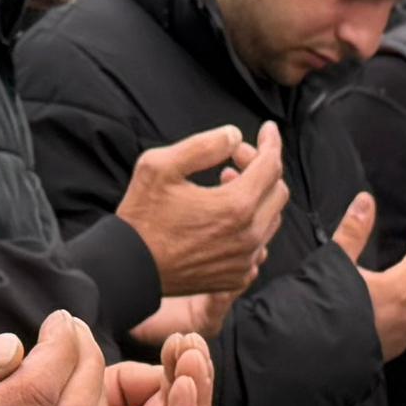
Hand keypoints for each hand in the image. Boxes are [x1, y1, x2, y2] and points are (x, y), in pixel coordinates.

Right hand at [117, 123, 287, 300]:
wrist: (128, 268)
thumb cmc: (141, 217)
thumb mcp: (160, 166)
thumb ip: (203, 145)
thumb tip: (235, 136)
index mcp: (236, 207)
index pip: (271, 166)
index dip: (271, 142)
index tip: (267, 129)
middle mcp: (248, 236)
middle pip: (278, 191)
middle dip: (261, 167)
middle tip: (234, 158)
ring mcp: (244, 260)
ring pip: (271, 219)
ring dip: (257, 196)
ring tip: (226, 183)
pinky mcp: (236, 277)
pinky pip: (259, 244)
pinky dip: (251, 224)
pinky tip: (226, 216)